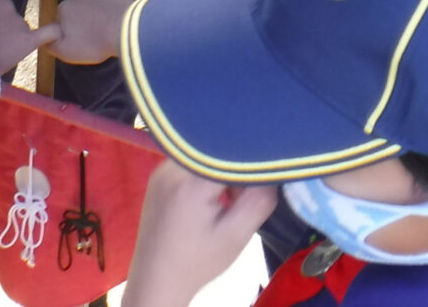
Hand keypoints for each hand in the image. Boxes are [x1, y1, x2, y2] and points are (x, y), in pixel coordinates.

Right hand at [49, 0, 133, 64]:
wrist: (121, 34)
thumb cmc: (93, 44)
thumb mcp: (66, 52)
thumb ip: (51, 43)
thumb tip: (44, 38)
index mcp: (64, 9)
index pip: (63, 16)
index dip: (70, 27)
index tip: (79, 37)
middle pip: (79, 4)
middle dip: (85, 15)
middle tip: (96, 31)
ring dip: (100, 3)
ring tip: (111, 18)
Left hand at [125, 160, 277, 306]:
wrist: (157, 278)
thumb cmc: (198, 261)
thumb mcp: (237, 235)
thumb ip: (259, 200)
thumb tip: (271, 171)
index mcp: (191, 182)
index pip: (232, 152)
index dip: (252, 162)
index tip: (264, 176)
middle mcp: (172, 167)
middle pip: (217, 150)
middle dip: (237, 168)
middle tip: (242, 195)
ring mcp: (161, 169)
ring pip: (204, 154)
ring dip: (221, 171)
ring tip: (226, 201)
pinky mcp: (158, 175)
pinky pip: (191, 162)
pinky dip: (206, 173)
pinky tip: (209, 199)